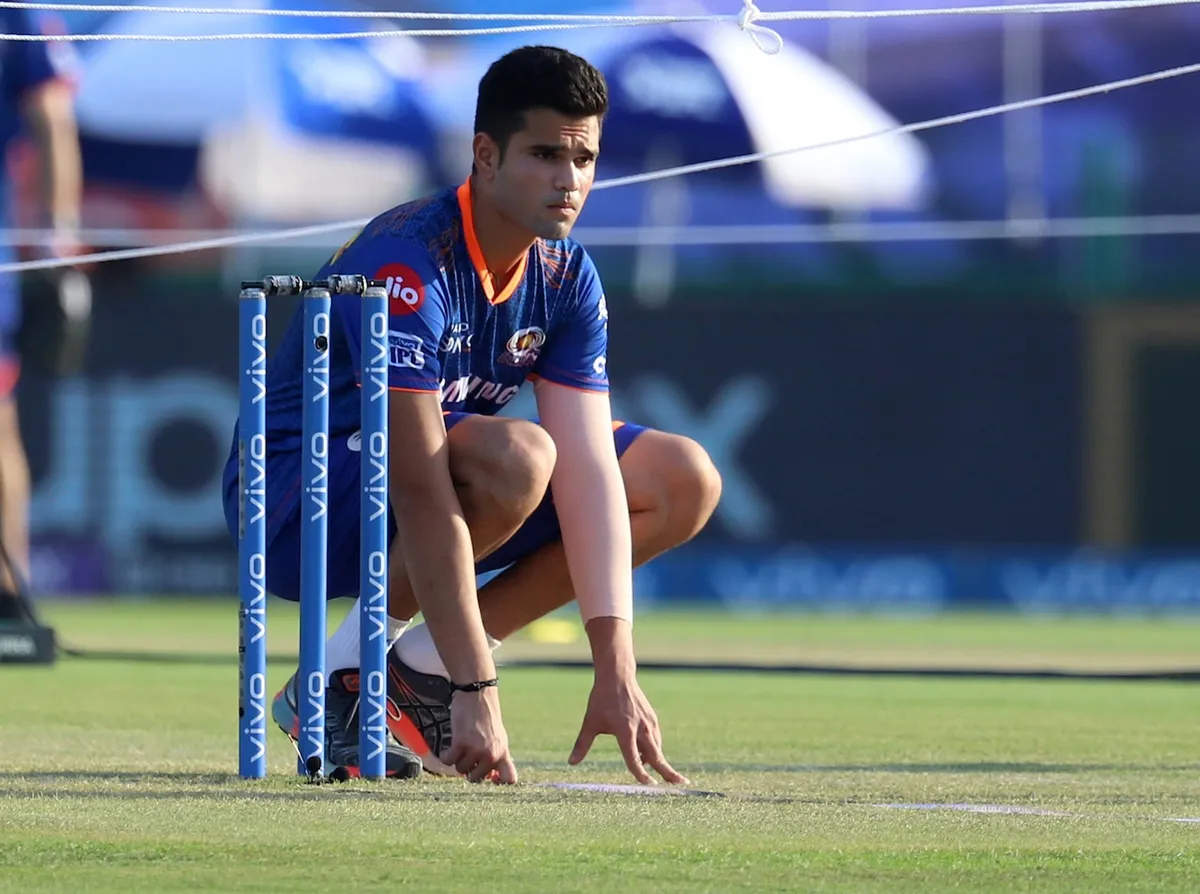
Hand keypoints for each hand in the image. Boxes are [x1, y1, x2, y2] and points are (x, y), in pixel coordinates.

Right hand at [441, 686, 517, 783]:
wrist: (477, 695)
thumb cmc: (486, 717)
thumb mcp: (499, 738)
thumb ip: (497, 758)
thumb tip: (492, 778)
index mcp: (503, 753)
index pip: (509, 779)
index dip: (499, 783)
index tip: (490, 779)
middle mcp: (492, 754)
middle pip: (476, 778)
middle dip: (470, 769)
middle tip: (468, 753)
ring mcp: (476, 750)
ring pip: (461, 770)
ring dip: (458, 759)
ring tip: (462, 742)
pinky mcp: (461, 743)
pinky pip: (448, 761)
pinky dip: (446, 755)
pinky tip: (450, 745)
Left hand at [568, 673, 688, 785]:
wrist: (617, 676)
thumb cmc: (601, 700)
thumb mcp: (590, 722)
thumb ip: (582, 744)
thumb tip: (570, 763)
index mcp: (625, 730)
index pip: (634, 758)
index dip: (640, 774)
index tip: (648, 785)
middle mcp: (640, 728)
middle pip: (657, 755)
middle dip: (668, 771)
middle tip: (682, 783)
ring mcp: (649, 722)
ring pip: (657, 748)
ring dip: (659, 762)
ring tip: (663, 775)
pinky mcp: (652, 718)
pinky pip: (656, 739)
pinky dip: (655, 750)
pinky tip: (648, 756)